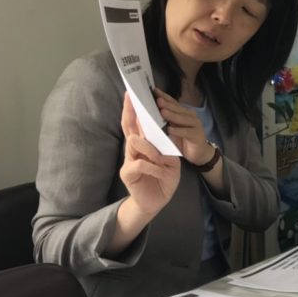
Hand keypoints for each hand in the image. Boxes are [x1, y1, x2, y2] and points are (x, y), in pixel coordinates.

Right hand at [119, 93, 179, 216]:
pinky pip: (140, 164)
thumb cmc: (163, 179)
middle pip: (129, 128)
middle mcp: (133, 150)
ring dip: (151, 148)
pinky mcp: (128, 174)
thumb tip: (166, 128)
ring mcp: (128, 161)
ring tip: (162, 159)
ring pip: (134, 142)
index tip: (131, 94)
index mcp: (143, 145)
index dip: (132, 109)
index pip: (135, 124)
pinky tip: (162, 171)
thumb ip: (165, 146)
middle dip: (133, 114)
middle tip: (136, 102)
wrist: (156, 201)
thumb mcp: (169, 160)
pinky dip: (154, 167)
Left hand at [155, 89, 214, 166]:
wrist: (198, 153)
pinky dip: (178, 131)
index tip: (154, 91)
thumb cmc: (182, 140)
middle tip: (158, 100)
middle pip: (178, 108)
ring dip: (172, 115)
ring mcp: (196, 125)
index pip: (173, 102)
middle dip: (167, 104)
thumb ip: (165, 121)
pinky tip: (170, 129)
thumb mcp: (172, 129)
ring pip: (183, 118)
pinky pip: (187, 132)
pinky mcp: (197, 136)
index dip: (164, 96)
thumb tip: (149, 113)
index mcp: (183, 113)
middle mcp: (190, 116)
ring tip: (162, 112)